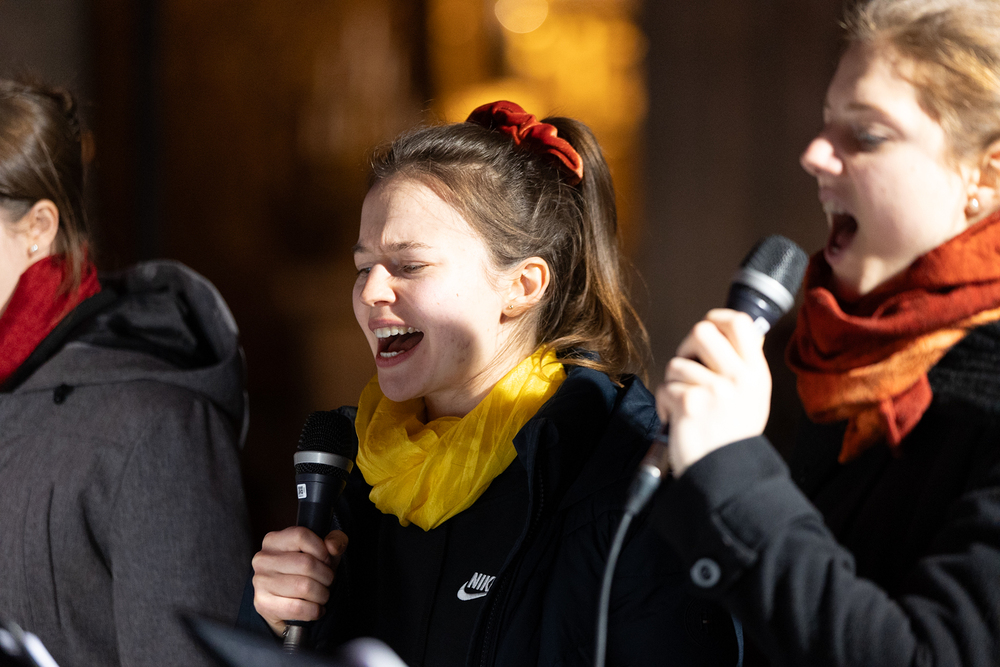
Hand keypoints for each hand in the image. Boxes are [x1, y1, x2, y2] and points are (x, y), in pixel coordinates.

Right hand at [251, 526, 348, 636]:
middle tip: (328, 582)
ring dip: (322, 595)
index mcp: (273, 540)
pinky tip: (316, 609)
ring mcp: (260, 581)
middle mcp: (263, 559)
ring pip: (304, 586)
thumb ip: (334, 542)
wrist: (282, 607)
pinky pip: (297, 608)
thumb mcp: (321, 553)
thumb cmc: (304, 575)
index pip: (301, 536)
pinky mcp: (263, 604)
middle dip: (326, 576)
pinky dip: (314, 611)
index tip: (327, 562)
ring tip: (322, 596)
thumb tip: (334, 546)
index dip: (322, 550)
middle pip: (306, 563)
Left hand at [655, 309, 771, 476]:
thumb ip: (742, 367)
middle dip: (686, 346)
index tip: (709, 327)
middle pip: (702, 331)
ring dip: (673, 383)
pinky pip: (665, 387)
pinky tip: (677, 419)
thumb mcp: (753, 398)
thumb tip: (726, 332)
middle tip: (687, 367)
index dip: (718, 318)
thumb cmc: (731, 439)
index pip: (741, 323)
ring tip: (685, 404)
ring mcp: (716, 390)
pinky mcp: (690, 403)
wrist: (726, 476)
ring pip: (677, 364)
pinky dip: (664, 403)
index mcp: (756, 373)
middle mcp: (739, 378)